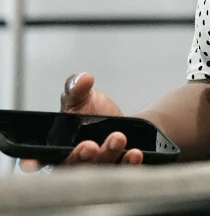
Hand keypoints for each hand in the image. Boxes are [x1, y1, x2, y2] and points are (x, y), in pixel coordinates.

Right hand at [19, 73, 143, 171]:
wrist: (120, 120)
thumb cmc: (91, 112)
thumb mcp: (81, 98)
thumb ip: (77, 88)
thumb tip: (84, 79)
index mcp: (57, 147)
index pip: (42, 159)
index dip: (34, 163)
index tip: (34, 163)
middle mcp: (74, 163)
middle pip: (72, 167)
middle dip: (79, 158)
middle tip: (89, 146)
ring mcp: (97, 168)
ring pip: (98, 169)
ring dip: (107, 155)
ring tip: (118, 138)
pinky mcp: (118, 169)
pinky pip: (122, 171)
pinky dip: (128, 164)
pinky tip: (135, 154)